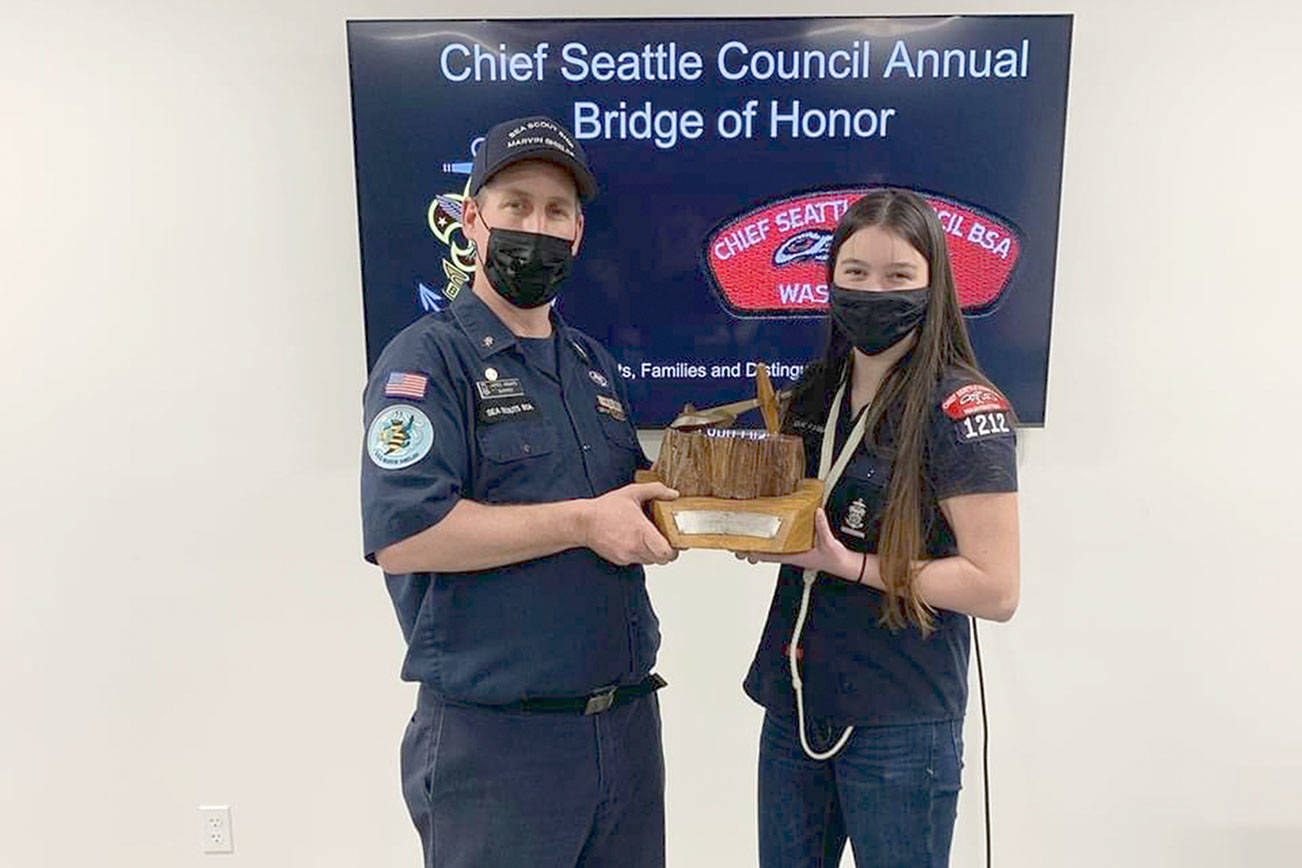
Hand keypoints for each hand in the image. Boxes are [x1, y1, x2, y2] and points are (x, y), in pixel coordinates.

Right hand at [580, 482, 679, 565]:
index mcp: (641, 531)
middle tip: (666, 539)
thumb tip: (673, 494)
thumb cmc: (605, 508)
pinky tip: (635, 540)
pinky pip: (638, 560)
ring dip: (653, 552)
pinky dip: (641, 553)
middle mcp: (635, 547)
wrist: (583, 522)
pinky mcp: (620, 560)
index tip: (676, 540)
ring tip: (649, 537)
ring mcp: (627, 556)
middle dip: (667, 551)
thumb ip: (656, 490)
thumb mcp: (633, 492)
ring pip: (650, 561)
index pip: (666, 553)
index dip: (675, 549)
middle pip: (662, 560)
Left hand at [734, 510, 861, 578]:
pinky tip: (767, 533)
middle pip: (764, 552)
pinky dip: (772, 538)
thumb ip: (822, 528)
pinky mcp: (799, 546)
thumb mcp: (829, 543)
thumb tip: (817, 512)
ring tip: (744, 536)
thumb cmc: (835, 558)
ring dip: (759, 543)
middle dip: (749, 547)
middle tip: (734, 541)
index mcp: (793, 555)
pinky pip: (781, 543)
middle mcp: (790, 553)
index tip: (740, 548)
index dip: (753, 552)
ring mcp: (793, 550)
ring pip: (771, 548)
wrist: (844, 565)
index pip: (768, 555)